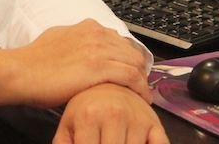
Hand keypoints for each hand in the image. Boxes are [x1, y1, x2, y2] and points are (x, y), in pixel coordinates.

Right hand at [0, 20, 150, 113]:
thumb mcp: (57, 39)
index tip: (128, 70)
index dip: (126, 57)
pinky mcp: (99, 67)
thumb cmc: (34, 61)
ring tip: (141, 94)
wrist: (22, 71)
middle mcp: (96, 33)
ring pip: (135, 62)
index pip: (119, 40)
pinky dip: (140, 88)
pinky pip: (132, 77)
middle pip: (131, 50)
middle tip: (138, 86)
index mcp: (87, 27)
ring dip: (141, 80)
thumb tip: (80, 47)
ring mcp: (98, 49)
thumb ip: (75, 40)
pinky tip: (141, 98)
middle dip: (137, 68)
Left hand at [53, 84, 168, 143]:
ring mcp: (136, 118)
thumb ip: (63, 143)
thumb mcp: (68, 123)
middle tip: (104, 141)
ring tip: (115, 139)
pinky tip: (137, 142)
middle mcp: (114, 115)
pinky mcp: (154, 123)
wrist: (108, 81)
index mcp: (89, 116)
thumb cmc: (86, 108)